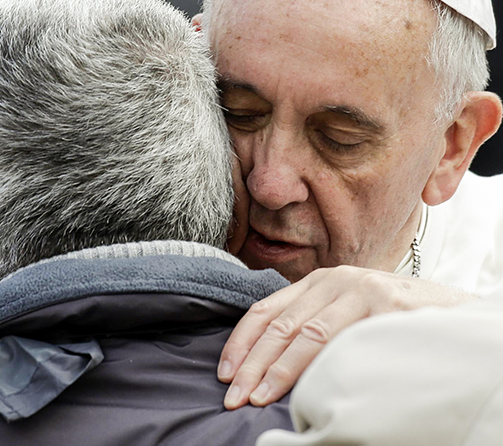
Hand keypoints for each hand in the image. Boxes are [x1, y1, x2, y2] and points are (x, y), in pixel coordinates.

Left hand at [218, 265, 476, 409]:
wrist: (451, 309)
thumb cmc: (392, 317)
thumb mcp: (345, 312)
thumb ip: (310, 324)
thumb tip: (262, 363)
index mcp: (318, 282)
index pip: (265, 311)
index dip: (240, 343)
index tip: (225, 373)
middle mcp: (335, 280)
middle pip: (279, 326)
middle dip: (252, 364)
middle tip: (233, 395)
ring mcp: (362, 290)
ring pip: (307, 335)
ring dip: (279, 371)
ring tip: (259, 397)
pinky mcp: (388, 306)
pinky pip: (346, 341)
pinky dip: (321, 367)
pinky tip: (305, 390)